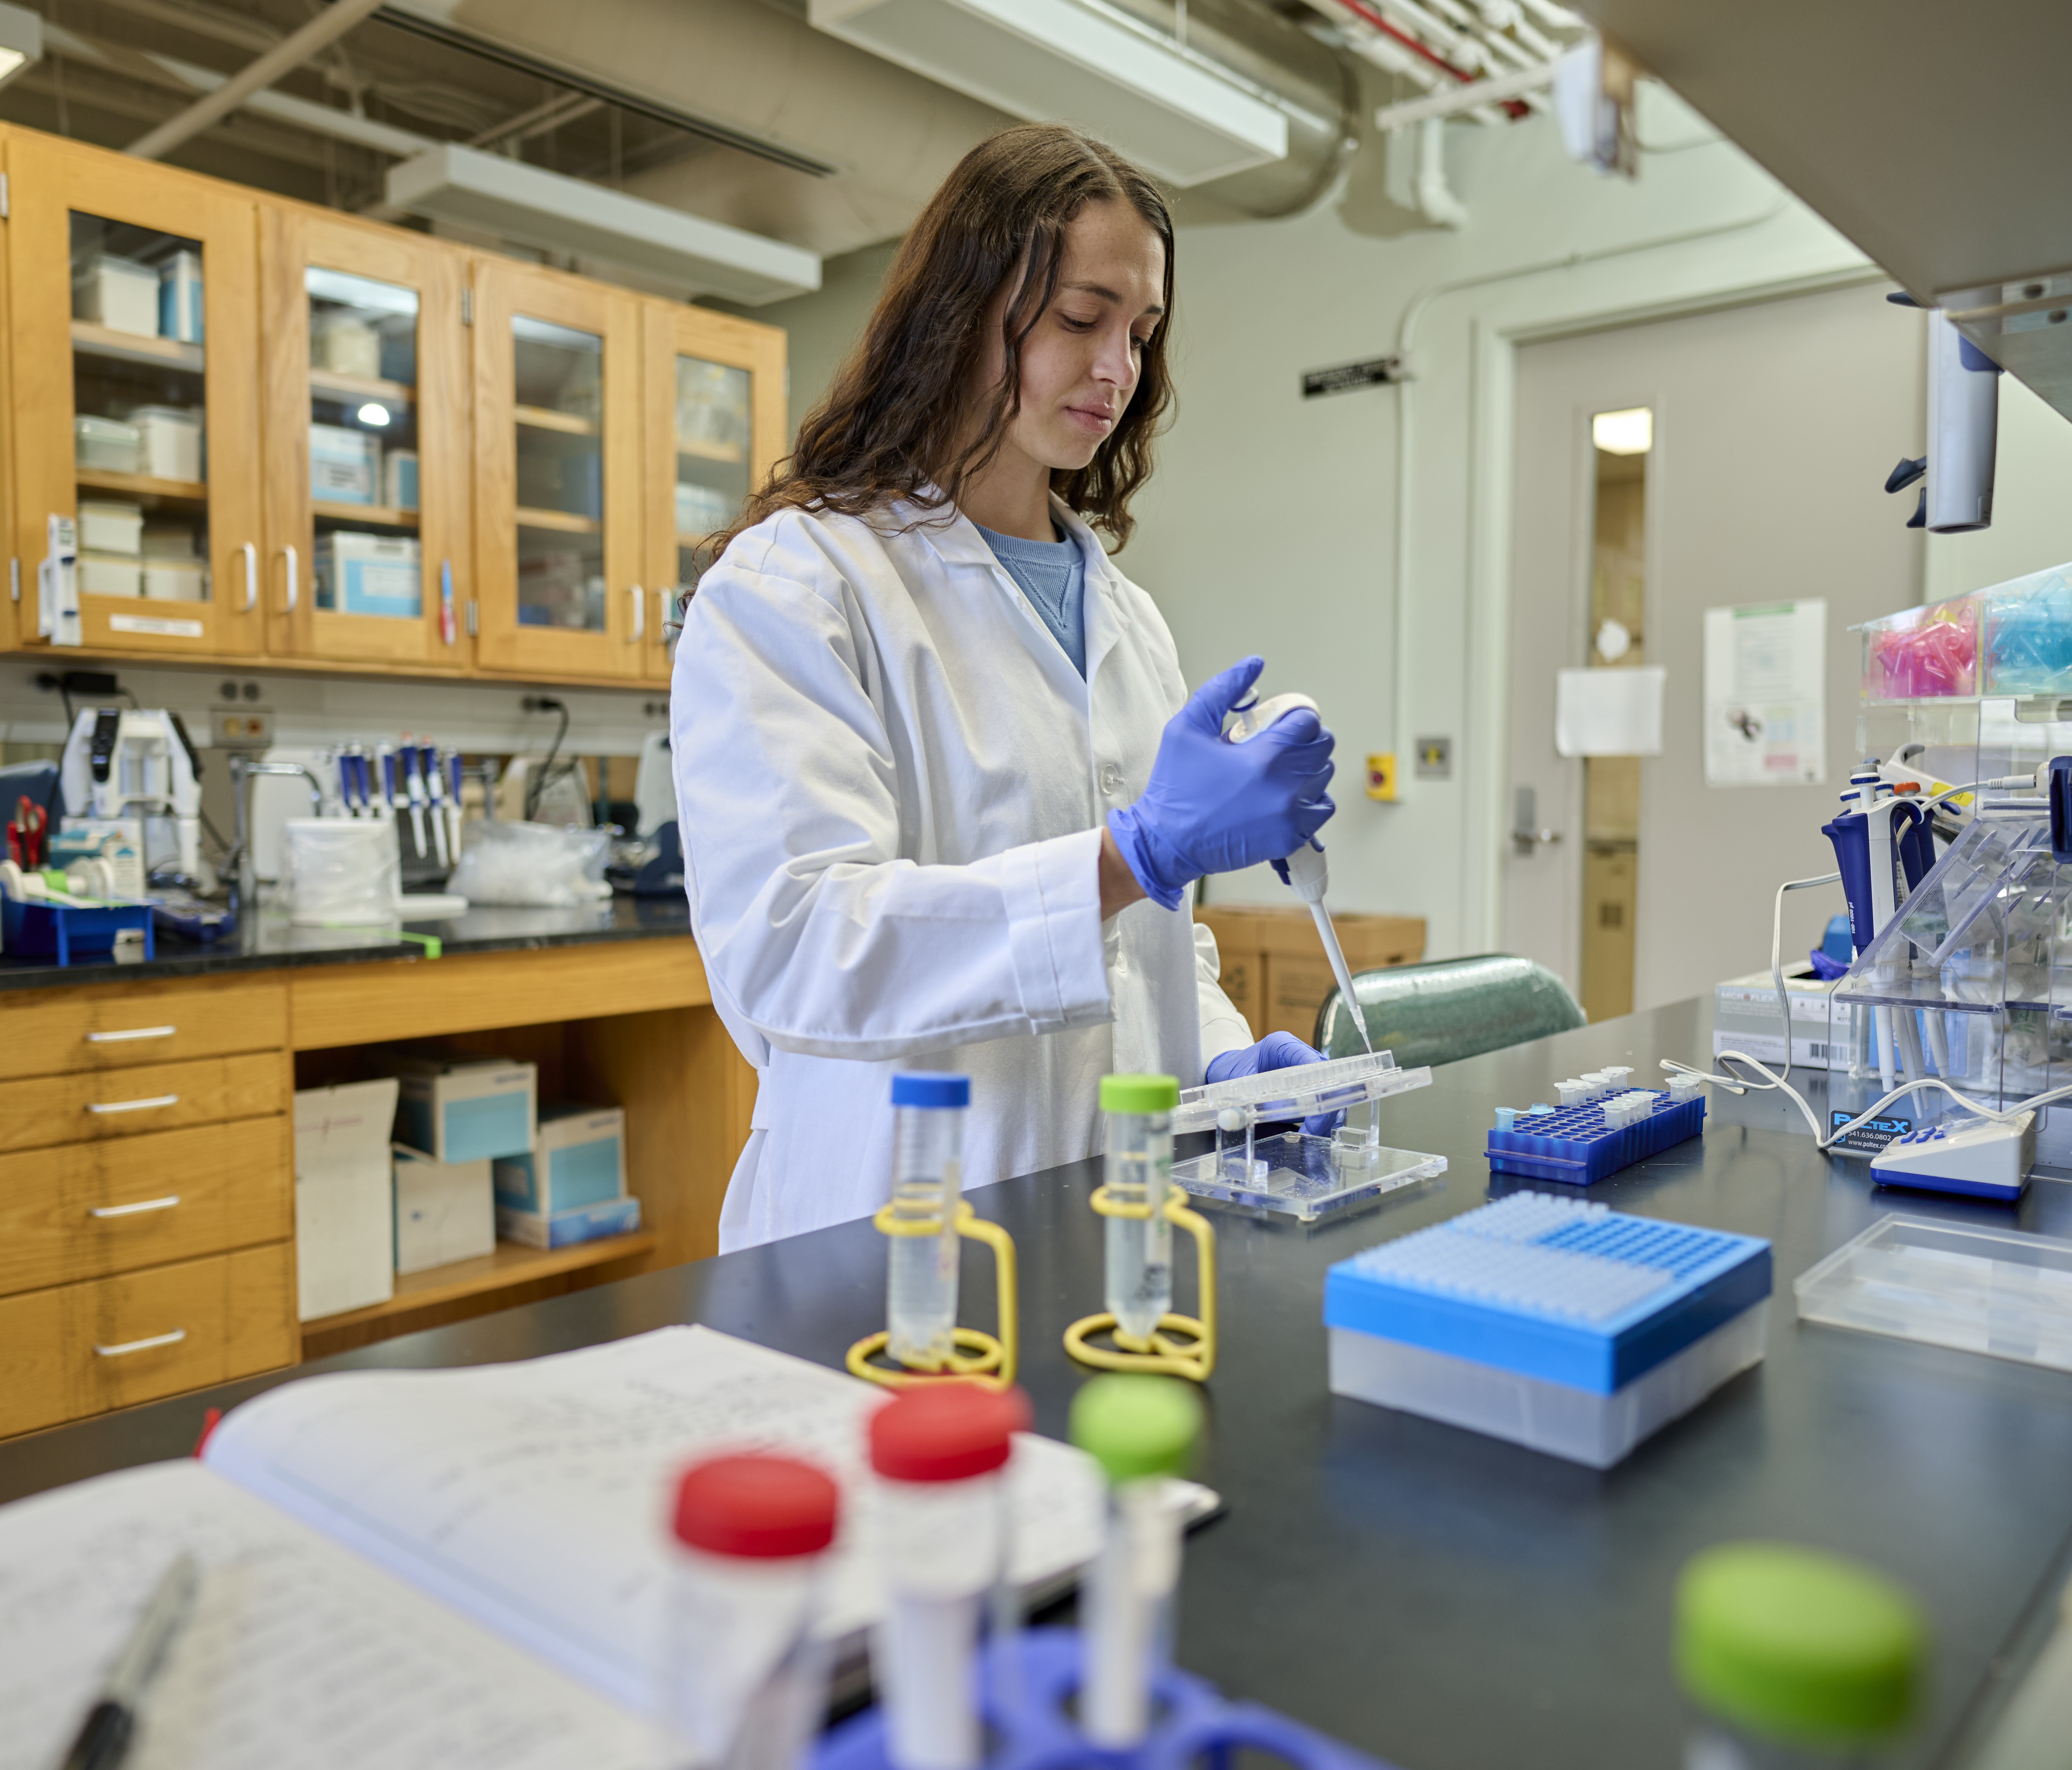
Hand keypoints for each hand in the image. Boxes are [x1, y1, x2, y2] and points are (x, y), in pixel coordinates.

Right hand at [1106, 657, 1334, 909]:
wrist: (1167, 842)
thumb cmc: (1175, 788)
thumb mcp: (1187, 728)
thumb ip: (1222, 690)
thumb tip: (1253, 664)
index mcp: (1264, 758)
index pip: (1308, 722)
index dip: (1295, 716)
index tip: (1280, 722)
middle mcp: (1284, 787)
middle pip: (1323, 747)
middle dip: (1303, 739)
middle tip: (1278, 743)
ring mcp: (1290, 816)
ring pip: (1324, 776)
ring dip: (1308, 768)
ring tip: (1278, 770)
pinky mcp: (1290, 837)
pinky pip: (1321, 809)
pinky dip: (1310, 799)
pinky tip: (1284, 795)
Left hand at [1205, 1031, 1342, 1135]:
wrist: (1230, 1069)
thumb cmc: (1232, 1069)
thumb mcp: (1231, 1079)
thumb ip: (1236, 1097)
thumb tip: (1235, 1119)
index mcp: (1281, 1046)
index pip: (1309, 1060)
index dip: (1318, 1084)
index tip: (1314, 1110)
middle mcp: (1299, 1056)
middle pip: (1327, 1078)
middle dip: (1325, 1107)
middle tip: (1313, 1130)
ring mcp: (1307, 1072)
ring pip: (1330, 1093)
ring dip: (1326, 1117)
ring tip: (1313, 1137)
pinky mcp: (1308, 1088)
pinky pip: (1322, 1103)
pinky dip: (1321, 1121)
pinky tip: (1311, 1136)